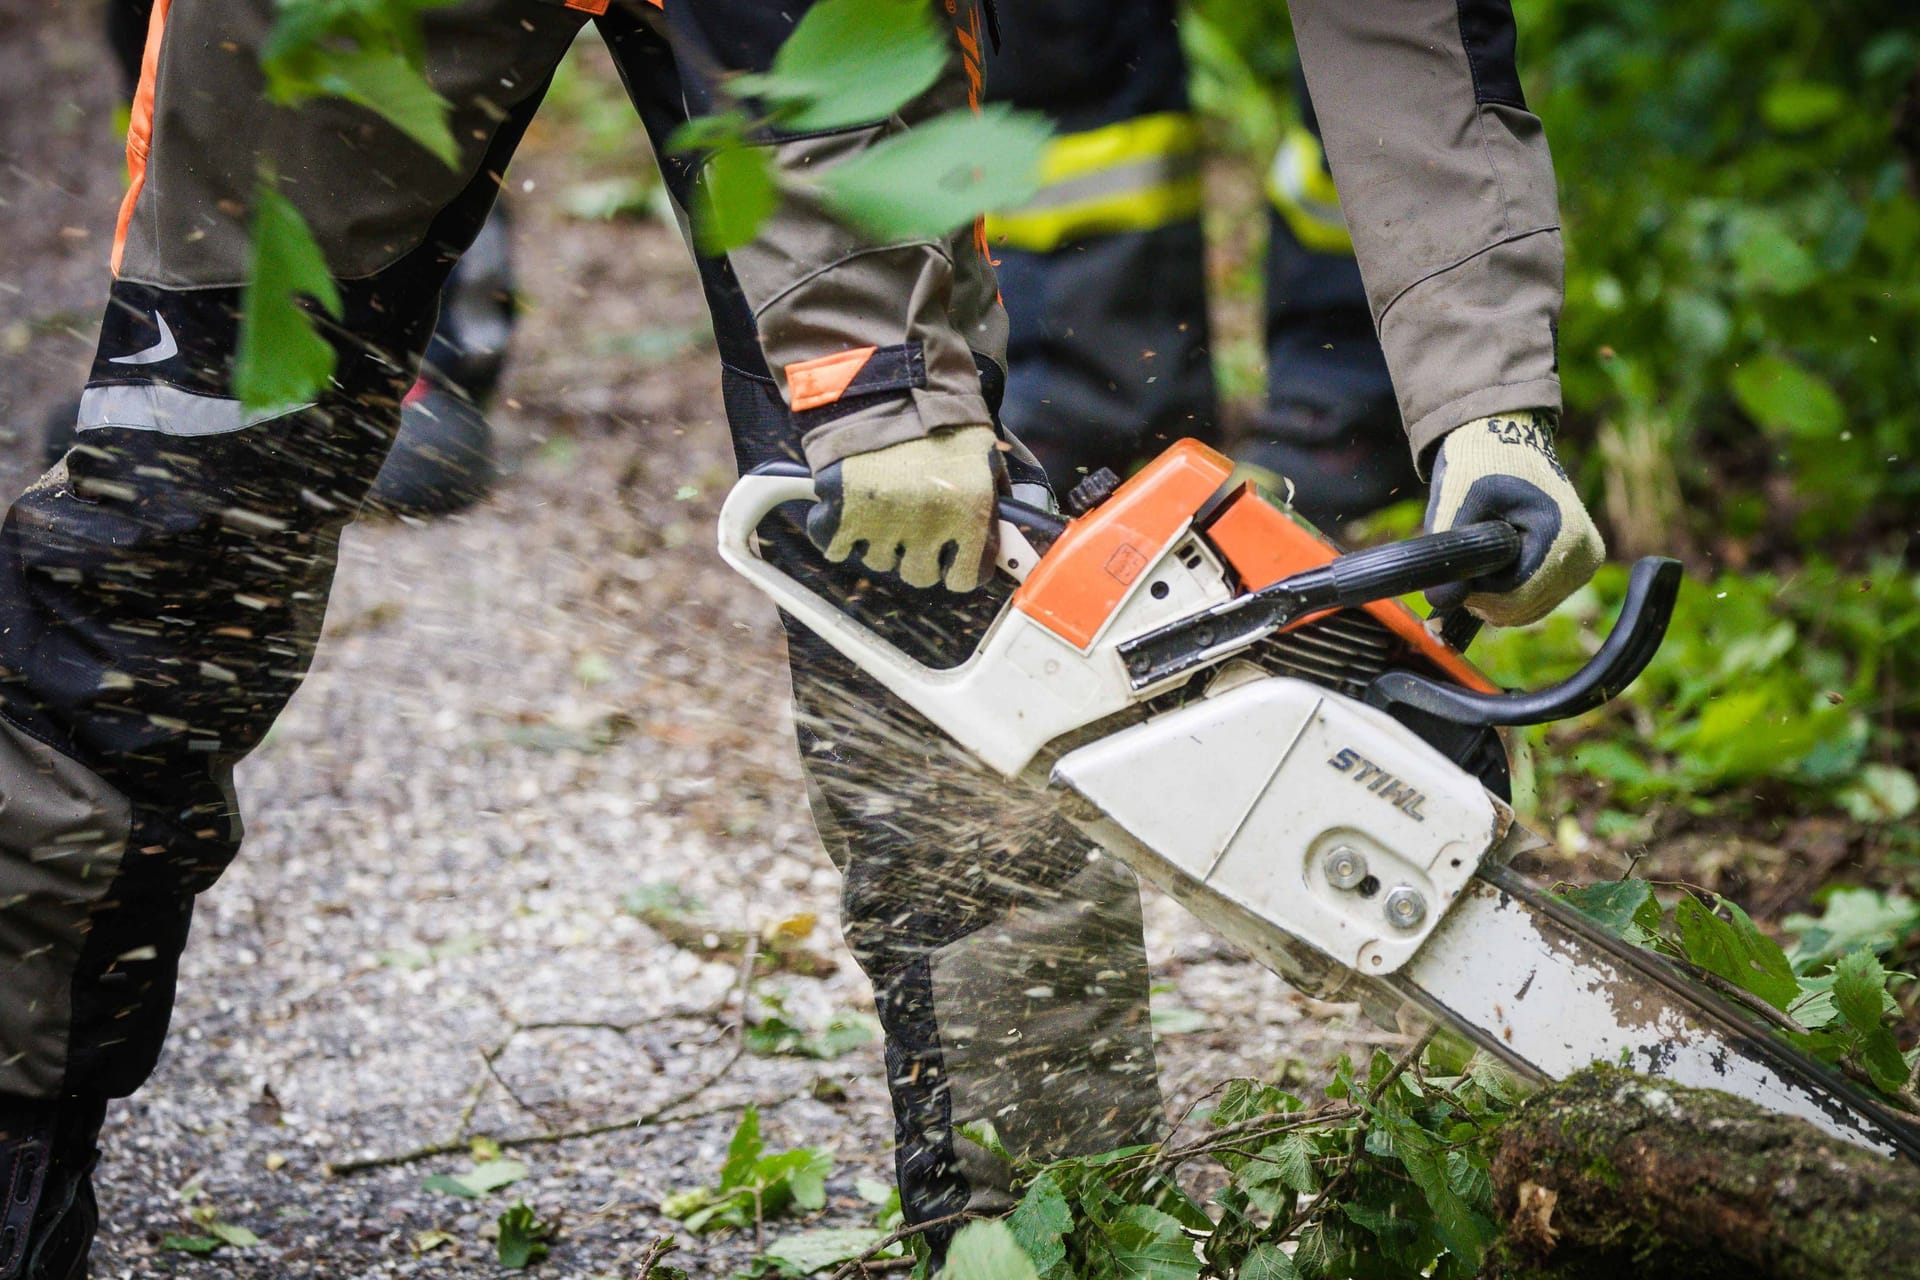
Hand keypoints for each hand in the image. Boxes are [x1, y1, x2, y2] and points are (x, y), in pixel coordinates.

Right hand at [805, 425, 999, 591]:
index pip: (968, 576)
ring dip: (880, 540)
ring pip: (880, 562)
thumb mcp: (981, 454)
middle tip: (911, 523)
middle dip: (917, 554)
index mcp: (970, 513)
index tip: (952, 558)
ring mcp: (882, 523)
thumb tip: (1002, 539)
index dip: (959, 567)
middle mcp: (929, 525)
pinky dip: (840, 532)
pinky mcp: (840, 515)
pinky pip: (837, 548)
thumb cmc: (936, 417)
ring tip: (882, 501)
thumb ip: (991, 499)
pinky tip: (851, 506)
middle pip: (921, 574)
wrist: (880, 383)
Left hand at [1424, 411, 1604, 625]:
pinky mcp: (1579, 566)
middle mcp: (1584, 554)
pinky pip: (1536, 599)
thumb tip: (1440, 602)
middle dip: (1484, 594)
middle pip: (1522, 608)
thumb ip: (1448, 553)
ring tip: (1483, 553)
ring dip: (1495, 592)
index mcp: (1563, 534)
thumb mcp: (1457, 501)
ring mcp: (1585, 563)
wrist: (1507, 439)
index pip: (1515, 596)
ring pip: (1527, 608)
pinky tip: (1499, 560)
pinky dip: (1510, 589)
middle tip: (1465, 562)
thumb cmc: (1481, 462)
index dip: (1477, 593)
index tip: (1456, 572)